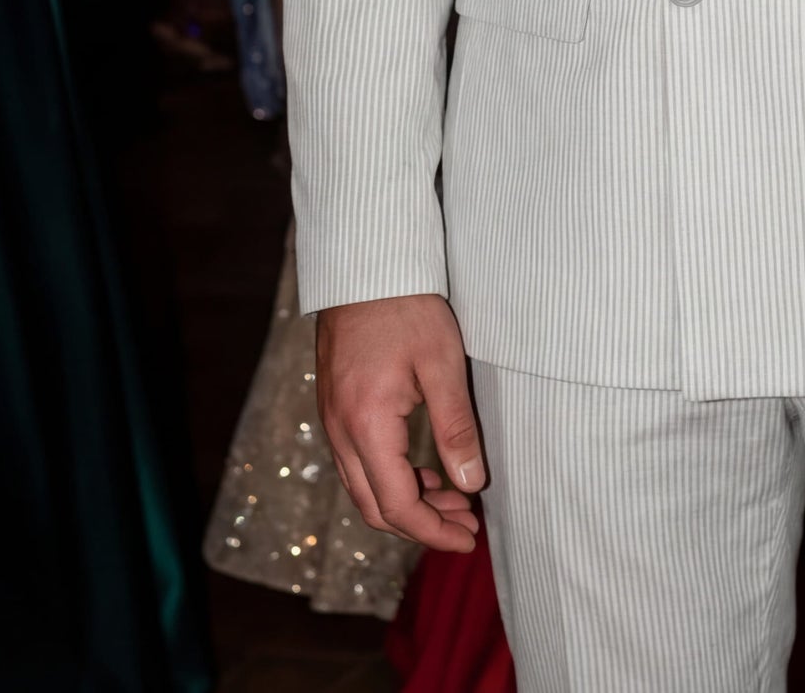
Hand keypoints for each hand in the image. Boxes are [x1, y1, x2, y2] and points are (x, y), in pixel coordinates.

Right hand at [316, 293, 484, 553]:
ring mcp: (332, 420)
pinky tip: (423, 470)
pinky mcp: (335, 408)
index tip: (468, 539)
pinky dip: (390, 479)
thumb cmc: (407, 308)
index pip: (397, 505)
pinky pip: (358, 463)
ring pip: (364, 487)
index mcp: (367, 425)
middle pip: (375, 506)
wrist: (366, 265)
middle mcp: (340, 431)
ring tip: (454, 499)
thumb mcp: (442, 365)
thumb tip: (472, 485)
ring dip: (406, 503)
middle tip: (466, 523)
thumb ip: (456, 429)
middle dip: (421, 525)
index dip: (433, 531)